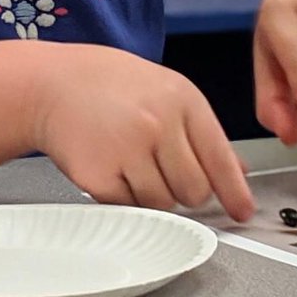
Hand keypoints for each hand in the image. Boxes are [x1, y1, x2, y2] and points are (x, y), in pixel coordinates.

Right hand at [31, 44, 253, 221]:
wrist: (54, 84)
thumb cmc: (112, 85)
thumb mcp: (166, 90)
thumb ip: (203, 132)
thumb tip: (238, 172)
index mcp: (182, 99)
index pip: (219, 158)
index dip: (234, 192)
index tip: (242, 211)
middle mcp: (158, 124)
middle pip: (195, 191)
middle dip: (186, 190)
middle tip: (165, 169)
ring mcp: (127, 151)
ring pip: (163, 205)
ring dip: (153, 195)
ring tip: (133, 161)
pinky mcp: (99, 176)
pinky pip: (129, 208)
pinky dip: (125, 197)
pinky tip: (114, 166)